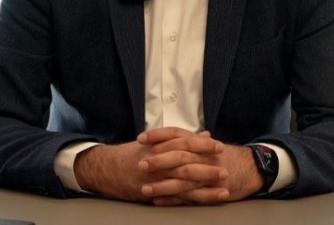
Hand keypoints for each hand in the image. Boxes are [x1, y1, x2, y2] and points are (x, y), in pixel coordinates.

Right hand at [72, 127, 225, 202]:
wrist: (109, 168)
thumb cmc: (136, 152)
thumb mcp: (157, 141)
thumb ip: (183, 138)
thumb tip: (206, 135)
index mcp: (159, 144)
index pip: (183, 142)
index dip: (201, 145)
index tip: (219, 146)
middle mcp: (157, 160)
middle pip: (185, 161)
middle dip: (206, 165)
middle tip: (224, 167)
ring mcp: (155, 178)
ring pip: (183, 181)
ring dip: (205, 184)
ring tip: (223, 186)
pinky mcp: (154, 193)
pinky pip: (176, 197)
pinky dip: (193, 198)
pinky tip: (208, 199)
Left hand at [137, 128, 263, 204]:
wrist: (252, 167)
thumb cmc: (225, 156)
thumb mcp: (207, 145)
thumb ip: (189, 141)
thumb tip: (169, 136)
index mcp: (199, 142)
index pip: (176, 134)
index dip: (158, 135)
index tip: (141, 138)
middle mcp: (203, 155)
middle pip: (179, 155)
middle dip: (159, 160)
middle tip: (140, 164)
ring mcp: (208, 173)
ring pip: (182, 178)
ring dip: (162, 184)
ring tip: (144, 188)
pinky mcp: (211, 190)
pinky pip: (190, 196)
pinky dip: (174, 199)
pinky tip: (158, 200)